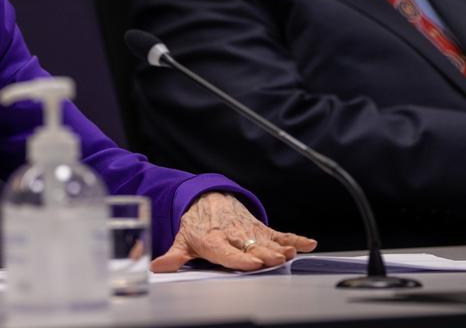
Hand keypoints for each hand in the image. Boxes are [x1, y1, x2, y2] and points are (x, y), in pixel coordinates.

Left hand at [152, 192, 316, 271]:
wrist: (207, 198)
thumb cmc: (196, 224)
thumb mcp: (182, 239)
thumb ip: (173, 256)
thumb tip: (156, 267)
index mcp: (213, 241)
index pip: (227, 253)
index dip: (239, 259)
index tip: (252, 263)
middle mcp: (233, 235)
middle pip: (250, 247)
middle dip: (263, 254)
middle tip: (275, 259)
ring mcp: (249, 231)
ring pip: (266, 241)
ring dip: (279, 248)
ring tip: (290, 253)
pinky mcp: (260, 228)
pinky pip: (279, 233)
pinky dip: (295, 238)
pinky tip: (308, 243)